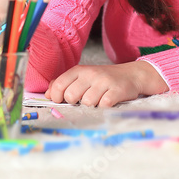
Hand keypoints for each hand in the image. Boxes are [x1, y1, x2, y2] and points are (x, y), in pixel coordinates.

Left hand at [45, 61, 168, 107]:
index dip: (57, 97)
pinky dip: (104, 108)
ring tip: (98, 100)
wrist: (131, 75)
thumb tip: (48, 94)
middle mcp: (90, 74)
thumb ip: (63, 83)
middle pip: (71, 96)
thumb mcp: (82, 77)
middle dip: (76, 103)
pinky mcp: (117, 90)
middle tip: (85, 99)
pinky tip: (107, 102)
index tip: (63, 101)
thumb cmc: (103, 79)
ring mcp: (104, 81)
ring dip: (92, 106)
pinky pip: (103, 106)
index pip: (59, 85)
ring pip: (87, 103)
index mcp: (79, 70)